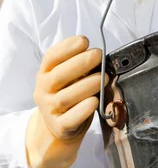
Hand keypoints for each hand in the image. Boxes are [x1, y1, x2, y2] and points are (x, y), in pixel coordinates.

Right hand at [26, 36, 108, 167]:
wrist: (57, 126)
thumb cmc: (68, 93)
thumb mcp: (68, 77)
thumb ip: (79, 66)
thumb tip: (98, 56)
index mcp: (45, 74)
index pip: (51, 58)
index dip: (67, 47)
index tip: (84, 41)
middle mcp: (43, 90)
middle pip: (58, 75)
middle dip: (80, 63)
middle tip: (98, 55)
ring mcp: (50, 109)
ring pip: (66, 97)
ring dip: (87, 85)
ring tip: (104, 78)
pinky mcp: (60, 127)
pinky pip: (71, 119)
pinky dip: (83, 110)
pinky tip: (94, 101)